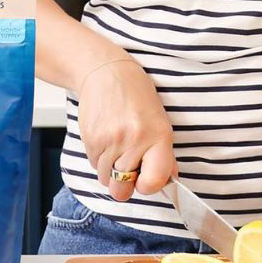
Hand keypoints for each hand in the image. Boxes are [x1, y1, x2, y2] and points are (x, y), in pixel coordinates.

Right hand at [77, 55, 177, 201]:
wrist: (106, 72)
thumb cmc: (135, 94)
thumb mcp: (159, 120)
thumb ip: (164, 153)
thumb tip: (169, 180)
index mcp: (158, 136)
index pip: (154, 182)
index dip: (148, 185)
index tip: (146, 178)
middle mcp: (135, 140)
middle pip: (123, 190)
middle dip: (124, 184)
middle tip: (128, 165)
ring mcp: (111, 141)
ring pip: (106, 179)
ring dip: (110, 169)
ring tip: (117, 145)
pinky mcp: (92, 139)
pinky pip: (94, 165)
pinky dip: (100, 157)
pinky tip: (106, 138)